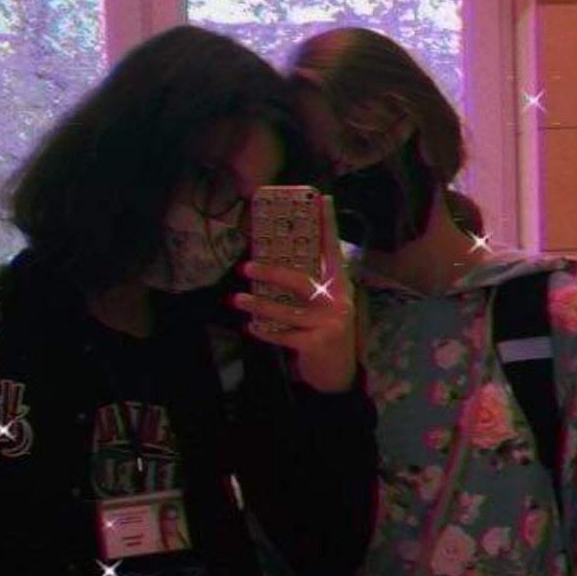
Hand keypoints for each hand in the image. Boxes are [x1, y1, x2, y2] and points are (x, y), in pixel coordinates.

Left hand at [232, 194, 356, 392]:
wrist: (338, 376)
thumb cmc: (325, 333)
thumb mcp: (325, 306)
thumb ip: (311, 285)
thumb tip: (277, 261)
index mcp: (340, 286)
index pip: (333, 250)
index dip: (327, 225)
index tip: (321, 199)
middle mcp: (337, 301)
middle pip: (300, 280)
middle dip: (271, 272)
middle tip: (245, 266)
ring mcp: (328, 323)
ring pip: (286, 309)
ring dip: (258, 304)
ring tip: (236, 299)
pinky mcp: (315, 344)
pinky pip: (282, 334)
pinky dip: (264, 331)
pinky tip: (250, 327)